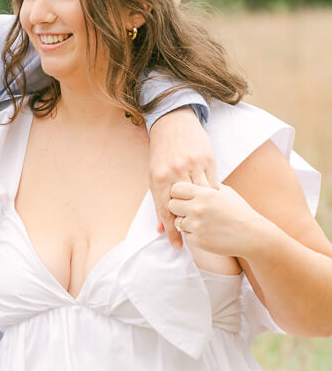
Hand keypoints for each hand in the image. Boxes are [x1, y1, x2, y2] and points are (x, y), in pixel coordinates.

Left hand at [148, 106, 217, 247]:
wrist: (173, 124)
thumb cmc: (162, 154)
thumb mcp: (155, 177)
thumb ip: (159, 202)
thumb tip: (159, 228)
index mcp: (160, 179)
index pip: (166, 212)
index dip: (171, 231)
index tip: (177, 246)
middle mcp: (176, 173)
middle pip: (185, 206)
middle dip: (189, 223)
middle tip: (195, 234)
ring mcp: (193, 166)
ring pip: (202, 196)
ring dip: (204, 211)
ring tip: (207, 223)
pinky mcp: (207, 160)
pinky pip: (212, 183)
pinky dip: (213, 195)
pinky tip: (216, 205)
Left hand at [168, 181, 270, 258]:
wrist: (252, 235)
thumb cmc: (239, 212)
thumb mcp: (225, 192)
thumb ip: (207, 186)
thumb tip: (194, 178)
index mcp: (204, 193)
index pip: (176, 189)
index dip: (178, 193)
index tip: (184, 197)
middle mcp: (198, 208)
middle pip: (171, 205)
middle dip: (178, 208)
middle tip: (189, 211)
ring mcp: (197, 225)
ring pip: (177, 222)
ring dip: (185, 223)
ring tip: (200, 222)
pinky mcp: (198, 241)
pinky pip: (186, 236)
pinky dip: (193, 235)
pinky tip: (206, 233)